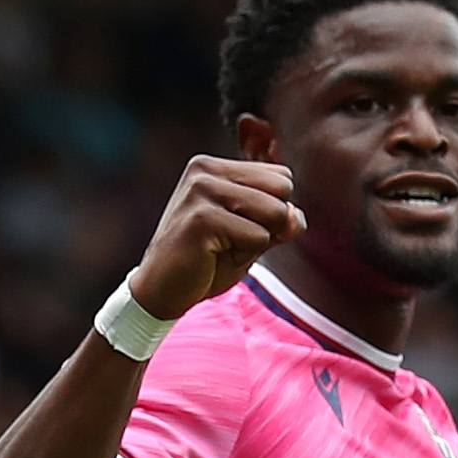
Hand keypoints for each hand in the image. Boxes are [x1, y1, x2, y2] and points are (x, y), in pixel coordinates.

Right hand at [127, 158, 302, 321]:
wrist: (161, 291)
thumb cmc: (206, 261)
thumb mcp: (250, 236)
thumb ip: (278, 222)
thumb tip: (297, 216)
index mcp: (215, 167)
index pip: (281, 176)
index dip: (273, 212)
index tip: (237, 228)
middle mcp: (205, 170)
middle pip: (283, 189)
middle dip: (269, 224)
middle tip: (230, 240)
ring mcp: (201, 191)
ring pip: (275, 212)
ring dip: (256, 242)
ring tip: (222, 248)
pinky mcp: (202, 218)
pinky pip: (258, 236)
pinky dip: (245, 256)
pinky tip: (213, 257)